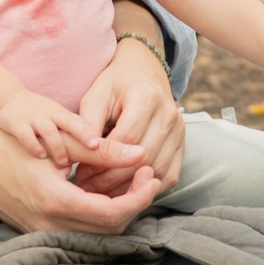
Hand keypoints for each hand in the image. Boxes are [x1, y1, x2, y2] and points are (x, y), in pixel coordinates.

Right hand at [0, 89, 100, 169]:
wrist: (8, 99)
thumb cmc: (40, 114)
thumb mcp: (59, 118)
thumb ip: (75, 132)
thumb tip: (99, 151)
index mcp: (63, 114)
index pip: (81, 122)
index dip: (92, 132)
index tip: (104, 143)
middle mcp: (50, 115)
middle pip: (70, 122)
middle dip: (82, 134)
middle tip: (93, 147)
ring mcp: (34, 119)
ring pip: (49, 130)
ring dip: (58, 147)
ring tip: (64, 163)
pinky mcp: (17, 124)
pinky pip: (26, 135)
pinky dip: (34, 146)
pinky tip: (40, 156)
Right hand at [0, 125, 164, 236]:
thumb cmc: (9, 145)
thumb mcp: (58, 144)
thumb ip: (103, 152)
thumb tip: (141, 154)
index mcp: (55, 201)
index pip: (113, 213)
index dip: (139, 196)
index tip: (149, 174)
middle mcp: (49, 225)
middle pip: (110, 229)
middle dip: (134, 204)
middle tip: (145, 175)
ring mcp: (41, 233)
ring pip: (97, 234)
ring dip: (119, 211)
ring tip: (131, 182)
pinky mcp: (38, 233)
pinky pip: (81, 232)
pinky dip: (100, 216)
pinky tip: (106, 192)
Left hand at [75, 33, 186, 185]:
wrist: (143, 73)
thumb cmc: (114, 86)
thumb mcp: (95, 97)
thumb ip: (88, 124)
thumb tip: (83, 155)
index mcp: (146, 97)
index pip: (126, 139)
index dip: (102, 160)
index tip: (81, 172)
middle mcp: (169, 114)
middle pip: (143, 159)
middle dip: (112, 179)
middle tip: (88, 187)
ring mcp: (180, 131)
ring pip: (157, 171)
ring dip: (128, 187)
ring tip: (103, 191)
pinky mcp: (182, 144)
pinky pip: (169, 176)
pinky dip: (148, 187)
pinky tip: (125, 189)